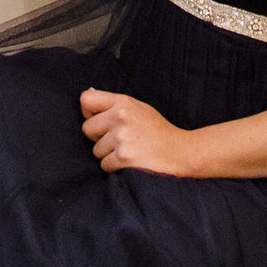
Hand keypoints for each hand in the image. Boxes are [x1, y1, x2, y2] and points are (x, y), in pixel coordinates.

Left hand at [78, 88, 195, 176]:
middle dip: (98, 137)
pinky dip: (113, 167)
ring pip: (95, 150)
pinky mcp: (123, 157)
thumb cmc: (157, 131)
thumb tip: (86, 102)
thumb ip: (114, 105)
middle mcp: (120, 117)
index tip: (97, 120)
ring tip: (128, 150)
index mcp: (123, 102)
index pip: (86, 99)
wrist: (180, 152)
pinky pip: (104, 165)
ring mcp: (121, 137)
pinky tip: (129, 162)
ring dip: (107, 154)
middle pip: (87, 129)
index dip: (88, 112)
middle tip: (117, 140)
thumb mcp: (139, 108)